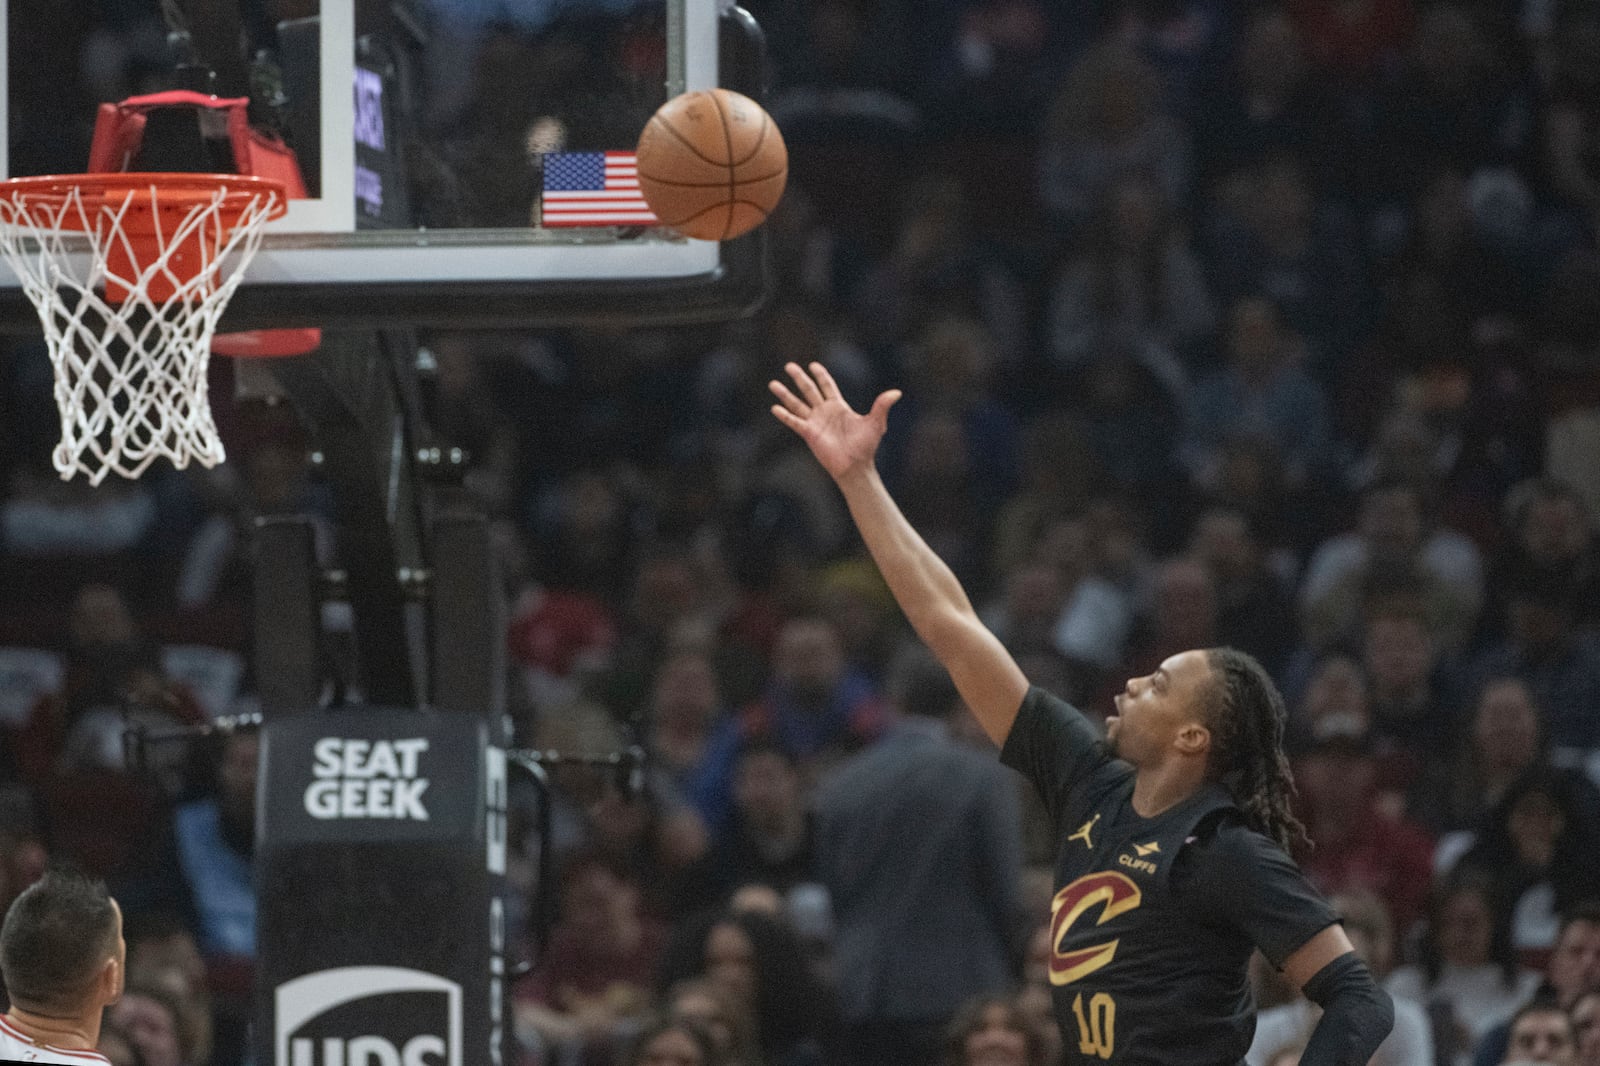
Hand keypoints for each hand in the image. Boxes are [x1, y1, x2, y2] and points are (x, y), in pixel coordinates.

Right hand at [769, 361, 900, 481]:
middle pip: (809, 390)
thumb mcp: (876, 423)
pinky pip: (794, 422)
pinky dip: (785, 415)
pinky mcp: (809, 434)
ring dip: (785, 394)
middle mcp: (824, 412)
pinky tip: (775, 408)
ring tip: (773, 383)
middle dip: (799, 378)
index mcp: (839, 407)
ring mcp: (815, 423)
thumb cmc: (866, 447)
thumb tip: (897, 392)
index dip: (820, 375)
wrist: (855, 467)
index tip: (813, 365)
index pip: (827, 386)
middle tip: (789, 366)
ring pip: (797, 404)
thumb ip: (882, 406)